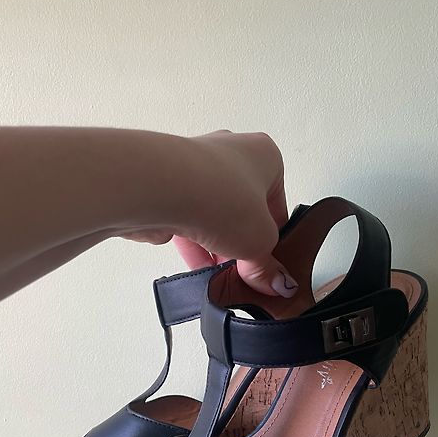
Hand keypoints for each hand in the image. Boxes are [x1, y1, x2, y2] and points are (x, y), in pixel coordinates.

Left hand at [127, 130, 297, 297]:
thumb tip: (275, 282)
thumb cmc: (218, 196)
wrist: (160, 189)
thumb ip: (268, 265)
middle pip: (242, 212)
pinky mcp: (167, 187)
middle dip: (242, 245)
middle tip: (245, 271)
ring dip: (216, 249)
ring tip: (220, 275)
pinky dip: (192, 245)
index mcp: (264, 156)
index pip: (277, 205)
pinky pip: (185, 223)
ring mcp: (196, 169)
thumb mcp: (260, 243)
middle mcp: (229, 154)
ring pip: (212, 218)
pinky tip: (197, 267)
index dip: (274, 239)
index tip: (270, 266)